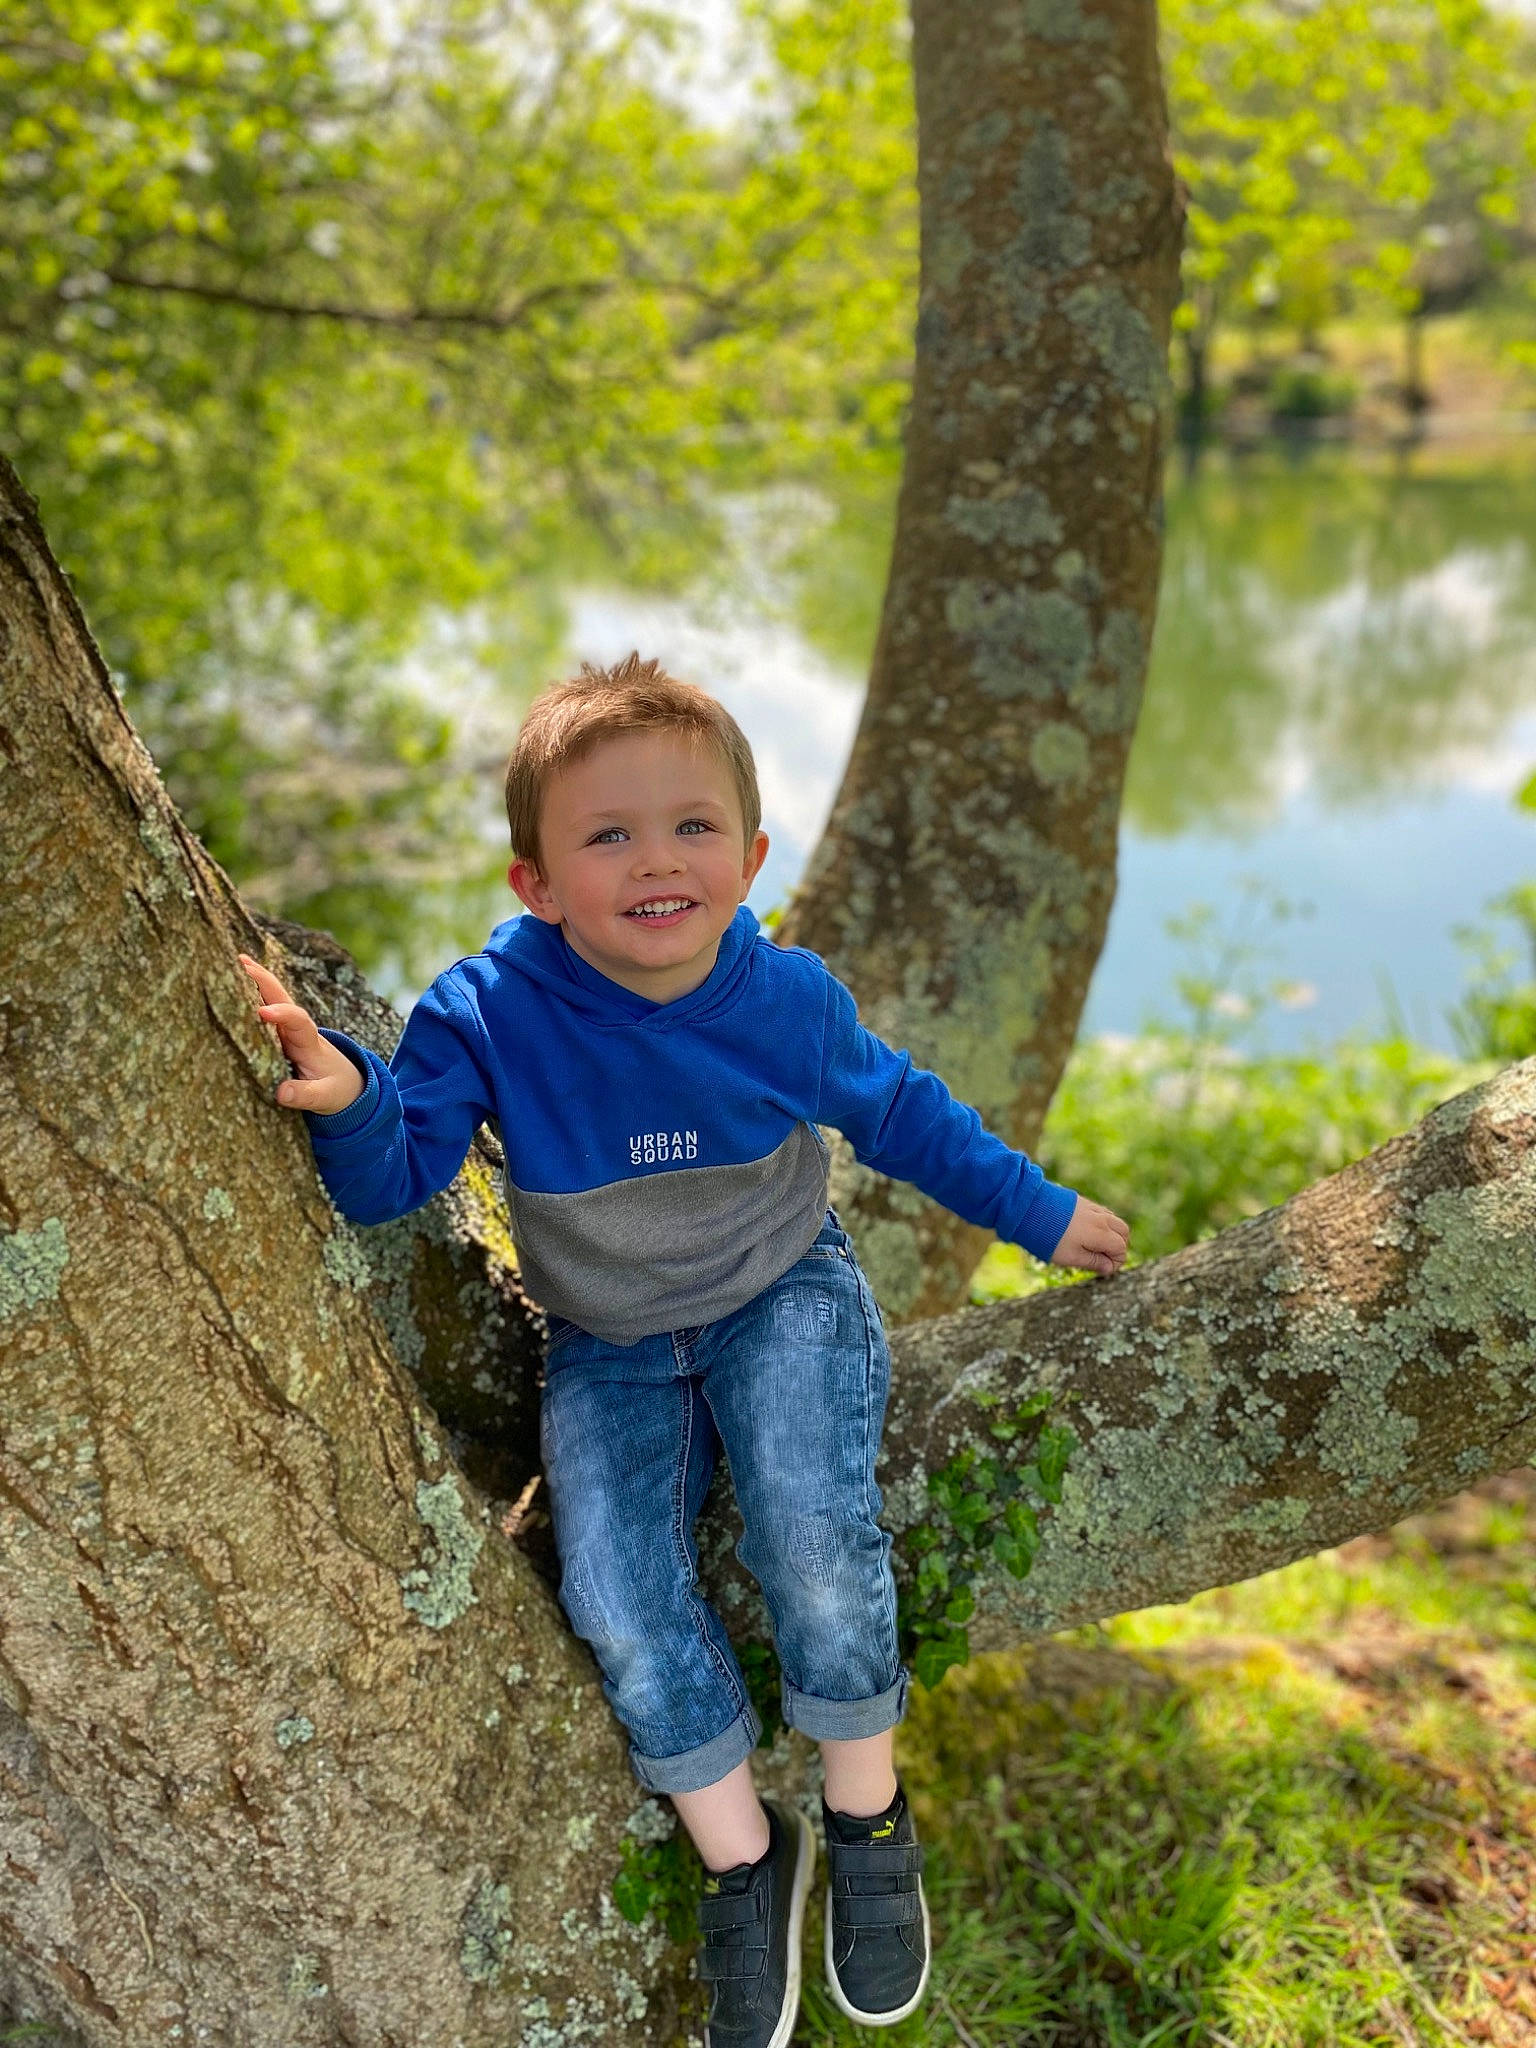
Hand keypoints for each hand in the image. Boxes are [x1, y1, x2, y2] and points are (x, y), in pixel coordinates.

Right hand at [238, 953, 364, 1116]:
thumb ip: (305, 1095)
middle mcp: (297, 1028)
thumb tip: (281, 1093)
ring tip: (232, 959)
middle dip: (264, 981)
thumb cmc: (335, 1088)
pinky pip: (262, 1006)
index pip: (298, 1021)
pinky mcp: (277, 1031)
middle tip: (241, 964)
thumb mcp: (326, 1097)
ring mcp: (286, 1027)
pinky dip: (249, 991)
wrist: (345, 1081)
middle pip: (282, 998)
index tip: (263, 1012)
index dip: (282, 1014)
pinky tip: (234, 974)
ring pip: (271, 997)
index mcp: (309, 1042)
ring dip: (254, 979)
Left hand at [1049, 1195, 1129, 1276]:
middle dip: (1118, 1246)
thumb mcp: (1070, 1257)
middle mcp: (1101, 1218)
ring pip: (1114, 1220)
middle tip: (1103, 1258)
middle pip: (1123, 1232)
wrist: (1029, 1208)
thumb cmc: (1049, 1237)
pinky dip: (1102, 1223)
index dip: (1115, 1263)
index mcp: (1101, 1233)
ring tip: (1094, 1246)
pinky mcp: (1082, 1201)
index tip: (1102, 1270)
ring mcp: (1092, 1207)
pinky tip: (1087, 1231)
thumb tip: (1109, 1268)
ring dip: (1111, 1234)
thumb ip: (1093, 1262)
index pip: (1121, 1249)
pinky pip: (1102, 1212)